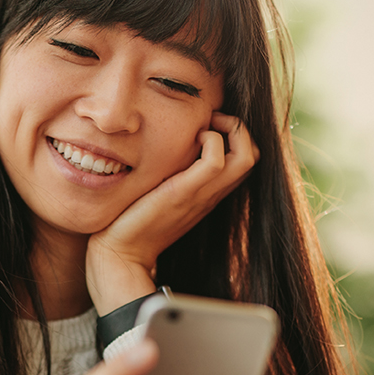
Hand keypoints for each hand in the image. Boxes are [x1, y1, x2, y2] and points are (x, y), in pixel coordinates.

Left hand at [86, 113, 259, 314]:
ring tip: (203, 127)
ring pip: (245, 157)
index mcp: (207, 195)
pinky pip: (216, 161)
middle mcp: (210, 195)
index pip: (242, 162)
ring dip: (230, 129)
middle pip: (253, 157)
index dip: (236, 137)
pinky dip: (211, 140)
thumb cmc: (132, 224)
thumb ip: (170, 175)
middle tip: (211, 120)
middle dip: (239, 128)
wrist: (121, 254)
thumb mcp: (158, 194)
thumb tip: (166, 150)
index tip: (208, 125)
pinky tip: (190, 139)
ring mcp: (200, 195)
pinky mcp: (183, 194)